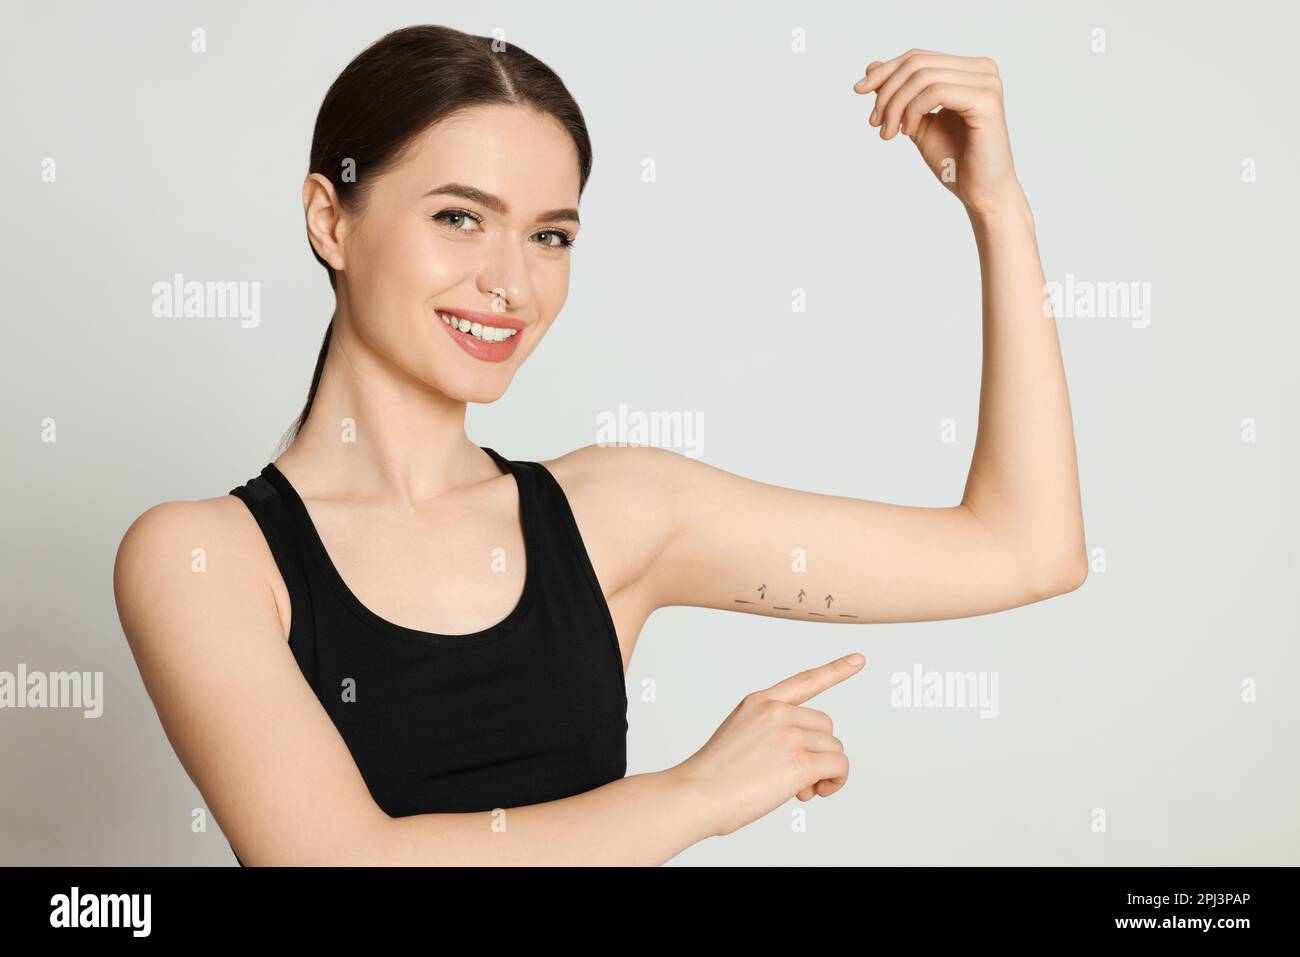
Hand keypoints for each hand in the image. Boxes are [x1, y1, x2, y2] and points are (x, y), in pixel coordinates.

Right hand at [670, 653, 865, 837]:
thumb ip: (772, 736)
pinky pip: (839, 767)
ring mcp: (789, 734)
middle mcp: (777, 711)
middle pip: (826, 726)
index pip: (806, 680)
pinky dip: (835, 782)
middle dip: (818, 752)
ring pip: (834, 749)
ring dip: (825, 772)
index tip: (859, 659)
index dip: (836, 670)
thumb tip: (811, 763)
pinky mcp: (800, 760)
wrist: (696, 794)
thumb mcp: (739, 738)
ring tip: (799, 789)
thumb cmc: (712, 777)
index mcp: (759, 702)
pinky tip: (814, 792)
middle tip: (797, 779)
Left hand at [853, 49, 1021, 215]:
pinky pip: (936, 92)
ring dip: (896, 105)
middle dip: (887, 92)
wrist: (980, 193)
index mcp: (968, 70)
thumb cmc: (954, 161)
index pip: (918, 57)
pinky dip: (913, 111)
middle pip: (918, 63)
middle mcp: (981, 69)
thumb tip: (872, 66)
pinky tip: (908, 131)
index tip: (859, 90)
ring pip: (923, 76)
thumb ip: (899, 94)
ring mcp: (987, 82)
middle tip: (875, 123)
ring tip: (889, 132)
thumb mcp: (916, 121)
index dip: (885, 71)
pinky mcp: (986, 100)